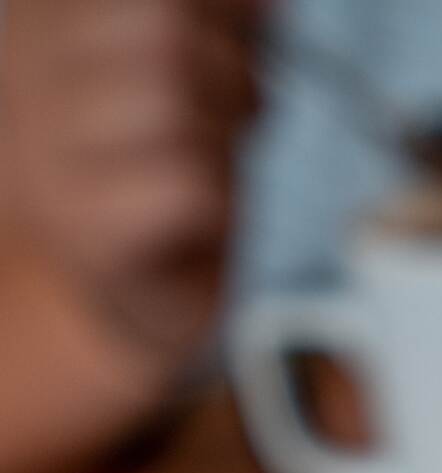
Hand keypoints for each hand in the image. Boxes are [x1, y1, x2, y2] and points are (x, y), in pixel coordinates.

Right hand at [0, 0, 261, 363]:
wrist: (144, 301)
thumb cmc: (172, 176)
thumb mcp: (197, 72)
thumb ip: (216, 22)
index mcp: (43, 24)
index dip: (215, 10)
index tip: (242, 41)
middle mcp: (26, 79)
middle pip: (161, 31)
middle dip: (226, 71)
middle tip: (235, 115)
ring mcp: (47, 157)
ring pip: (172, 103)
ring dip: (221, 139)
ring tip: (211, 167)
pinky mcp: (84, 228)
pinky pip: (187, 183)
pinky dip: (216, 198)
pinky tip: (198, 219)